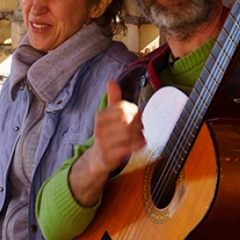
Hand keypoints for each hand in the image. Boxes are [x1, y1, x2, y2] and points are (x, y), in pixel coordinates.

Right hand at [69, 80, 144, 206]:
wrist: (98, 158)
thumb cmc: (108, 134)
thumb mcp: (109, 115)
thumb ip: (113, 99)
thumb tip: (111, 81)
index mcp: (100, 116)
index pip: (123, 108)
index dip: (134, 111)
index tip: (137, 117)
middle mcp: (98, 129)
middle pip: (126, 120)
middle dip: (137, 123)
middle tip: (140, 127)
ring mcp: (102, 143)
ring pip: (128, 133)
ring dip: (139, 134)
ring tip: (139, 136)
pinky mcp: (109, 155)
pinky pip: (128, 147)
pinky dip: (138, 144)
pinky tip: (140, 143)